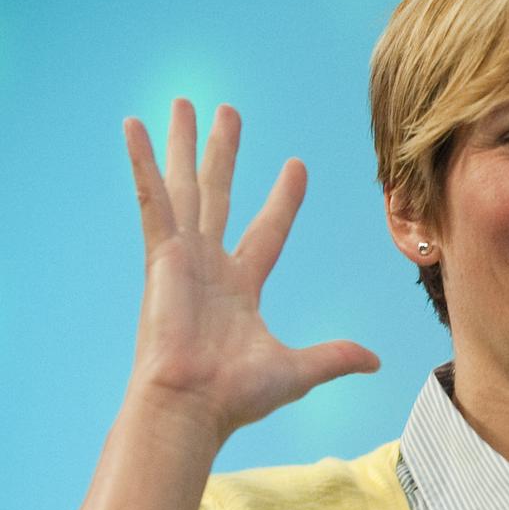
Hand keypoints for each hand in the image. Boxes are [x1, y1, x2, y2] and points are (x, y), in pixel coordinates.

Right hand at [123, 99, 378, 443]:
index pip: (267, 231)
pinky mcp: (160, 257)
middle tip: (228, 113)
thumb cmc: (235, 397)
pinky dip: (142, 164)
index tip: (295, 165)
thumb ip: (335, 357)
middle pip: (218, 196)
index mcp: (240, 290)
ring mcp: (182, 259)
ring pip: (186, 187)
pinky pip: (151, 200)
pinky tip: (133, 127)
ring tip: (184, 103)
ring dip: (185, 145)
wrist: (192, 406)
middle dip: (223, 155)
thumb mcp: (298, 370)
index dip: (282, 199)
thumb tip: (375, 361)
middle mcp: (209, 268)